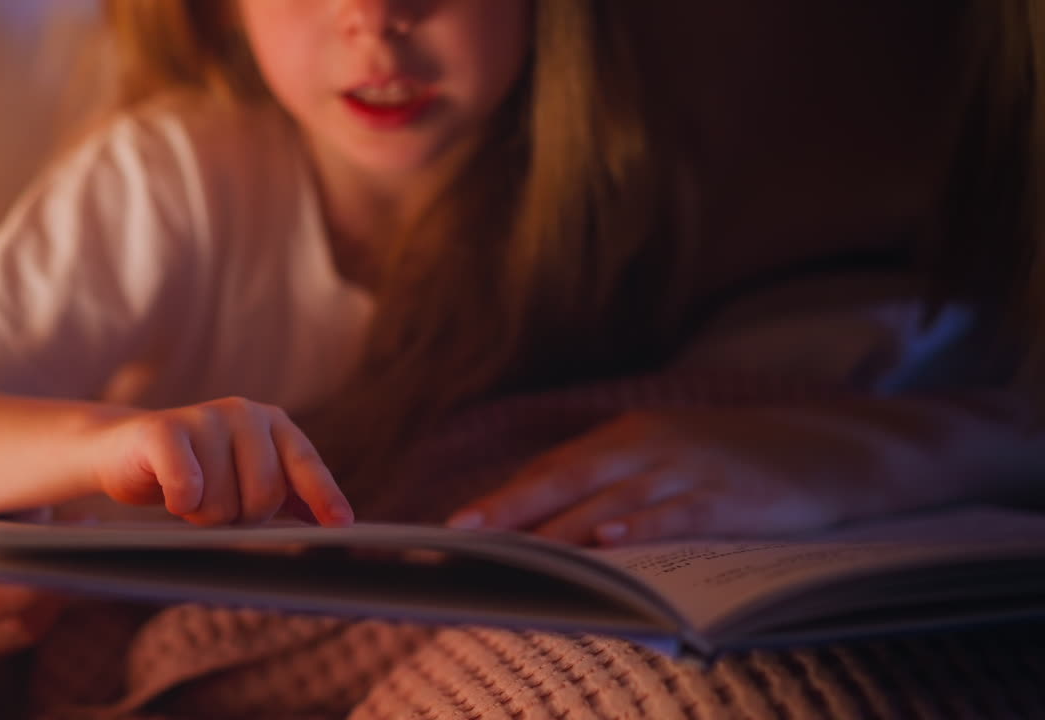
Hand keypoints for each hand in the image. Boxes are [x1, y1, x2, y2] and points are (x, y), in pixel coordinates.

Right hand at [91, 397, 352, 526]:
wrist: (121, 450)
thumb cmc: (194, 471)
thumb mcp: (244, 477)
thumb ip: (287, 492)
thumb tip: (335, 519)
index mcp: (271, 423)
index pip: (305, 463)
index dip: (323, 495)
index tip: (341, 525)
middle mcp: (243, 413)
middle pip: (264, 494)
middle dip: (241, 517)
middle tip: (217, 509)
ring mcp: (203, 417)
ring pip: (223, 502)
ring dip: (203, 516)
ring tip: (188, 498)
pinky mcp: (163, 430)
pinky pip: (188, 485)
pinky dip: (182, 502)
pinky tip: (173, 497)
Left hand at [447, 406, 919, 544]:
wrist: (837, 447)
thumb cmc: (738, 463)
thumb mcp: (669, 463)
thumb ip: (615, 490)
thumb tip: (553, 531)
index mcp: (627, 437)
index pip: (551, 471)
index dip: (501, 499)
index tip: (452, 528)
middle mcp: (649, 445)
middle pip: (565, 480)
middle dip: (509, 512)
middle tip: (461, 539)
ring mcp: (691, 468)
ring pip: (613, 500)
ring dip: (560, 528)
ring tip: (512, 552)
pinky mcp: (734, 496)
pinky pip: (681, 514)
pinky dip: (645, 528)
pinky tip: (612, 543)